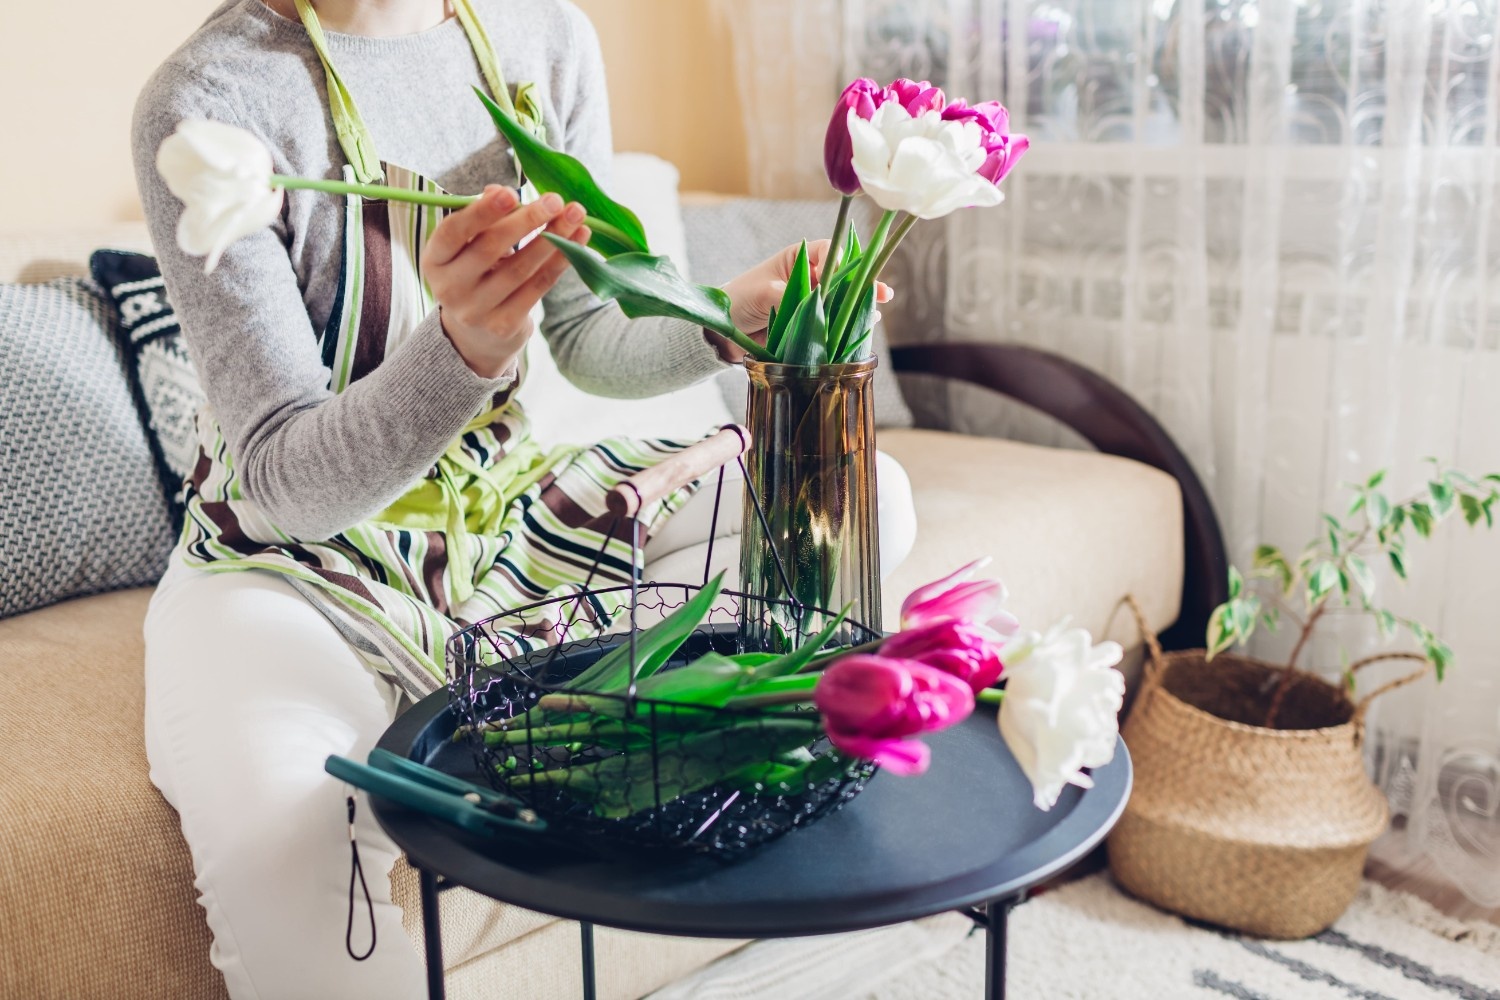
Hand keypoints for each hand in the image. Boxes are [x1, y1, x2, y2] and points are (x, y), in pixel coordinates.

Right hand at [422, 186, 591, 378]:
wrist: (476, 336)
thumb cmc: (475, 275)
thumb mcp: (468, 247)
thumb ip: (482, 219)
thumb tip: (498, 190)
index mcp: (435, 260)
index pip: (453, 232)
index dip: (481, 211)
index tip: (511, 192)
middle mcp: (449, 287)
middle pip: (490, 248)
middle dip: (526, 220)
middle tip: (555, 200)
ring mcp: (476, 310)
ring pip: (520, 268)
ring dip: (553, 238)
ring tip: (576, 214)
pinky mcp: (504, 325)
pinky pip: (538, 287)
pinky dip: (560, 261)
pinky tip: (578, 240)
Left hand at [712, 240, 893, 361]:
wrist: (723, 331)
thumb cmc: (739, 299)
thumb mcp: (762, 293)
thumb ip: (789, 296)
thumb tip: (813, 303)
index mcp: (797, 260)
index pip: (827, 250)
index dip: (840, 259)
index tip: (845, 272)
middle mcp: (809, 278)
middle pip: (842, 277)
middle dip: (862, 283)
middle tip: (883, 292)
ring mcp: (812, 302)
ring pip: (842, 301)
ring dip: (860, 306)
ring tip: (877, 311)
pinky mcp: (811, 323)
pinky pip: (833, 322)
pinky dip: (848, 325)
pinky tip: (864, 327)